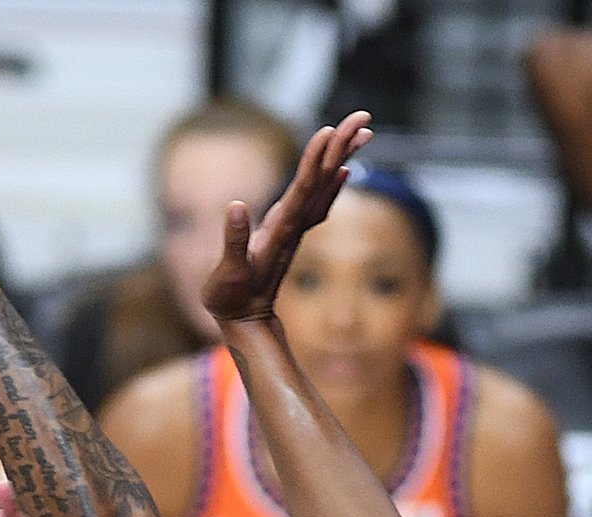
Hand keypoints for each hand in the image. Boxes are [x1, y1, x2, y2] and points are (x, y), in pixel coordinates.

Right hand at [201, 112, 371, 325]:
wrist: (247, 324)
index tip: (330, 131)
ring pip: (325, 186)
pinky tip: (345, 169)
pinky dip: (333, 183)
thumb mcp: (227, 274)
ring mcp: (295, 229)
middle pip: (322, 178)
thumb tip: (236, 206)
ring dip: (344, 156)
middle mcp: (293, 225)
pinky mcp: (291, 234)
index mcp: (280, 230)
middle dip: (341, 146)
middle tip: (363, 116)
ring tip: (364, 131)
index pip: (302, 188)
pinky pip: (318, 203)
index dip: (316, 160)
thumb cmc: (230, 300)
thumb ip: (233, 242)